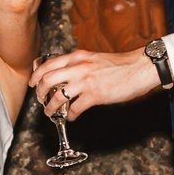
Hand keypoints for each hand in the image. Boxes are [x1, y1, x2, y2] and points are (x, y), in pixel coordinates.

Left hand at [30, 47, 159, 120]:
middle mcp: (78, 67)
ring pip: (57, 97)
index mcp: (78, 57)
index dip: (37, 76)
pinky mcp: (95, 95)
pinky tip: (71, 117)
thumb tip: (67, 74)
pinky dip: (70, 116)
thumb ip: (79, 64)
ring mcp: (86, 82)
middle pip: (47, 80)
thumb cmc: (120, 65)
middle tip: (41, 100)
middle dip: (40, 93)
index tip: (34, 84)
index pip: (49, 64)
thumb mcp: (94, 58)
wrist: (139, 68)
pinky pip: (74, 109)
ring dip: (50, 108)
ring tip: (51, 113)